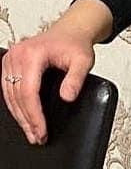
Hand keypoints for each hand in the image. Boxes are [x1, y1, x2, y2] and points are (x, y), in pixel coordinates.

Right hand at [1, 26, 95, 145]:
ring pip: (9, 95)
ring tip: (32, 133)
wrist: (71, 31)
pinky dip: (16, 106)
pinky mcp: (10, 64)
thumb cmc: (75, 43)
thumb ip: (76, 79)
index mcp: (32, 54)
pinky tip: (24, 117)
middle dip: (27, 120)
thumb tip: (67, 97)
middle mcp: (17, 55)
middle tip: (38, 137)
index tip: (42, 131)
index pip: (29, 92)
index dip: (34, 116)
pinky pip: (8, 89)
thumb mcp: (84, 61)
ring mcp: (11, 59)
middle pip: (17, 97)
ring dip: (20, 116)